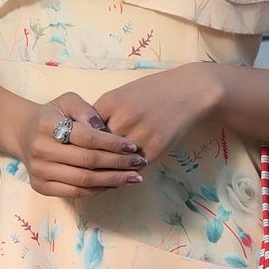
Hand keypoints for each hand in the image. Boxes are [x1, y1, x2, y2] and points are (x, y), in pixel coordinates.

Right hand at [16, 93, 148, 198]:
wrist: (24, 133)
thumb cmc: (53, 116)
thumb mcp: (67, 101)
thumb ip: (85, 109)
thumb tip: (101, 127)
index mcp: (46, 125)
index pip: (87, 138)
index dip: (112, 143)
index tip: (132, 147)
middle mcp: (40, 150)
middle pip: (87, 161)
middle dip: (118, 163)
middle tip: (138, 163)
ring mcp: (39, 171)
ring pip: (83, 180)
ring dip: (112, 180)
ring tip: (132, 177)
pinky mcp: (41, 186)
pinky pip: (75, 192)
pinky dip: (97, 189)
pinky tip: (113, 184)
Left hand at [91, 63, 223, 164]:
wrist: (190, 90)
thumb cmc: (154, 91)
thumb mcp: (123, 94)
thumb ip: (104, 112)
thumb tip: (85, 136)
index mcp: (109, 102)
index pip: (84, 131)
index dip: (80, 144)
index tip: (78, 152)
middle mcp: (122, 119)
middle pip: (97, 149)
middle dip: (91, 160)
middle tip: (86, 171)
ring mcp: (139, 135)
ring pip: (115, 162)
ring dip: (109, 170)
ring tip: (102, 177)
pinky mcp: (156, 148)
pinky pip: (134, 167)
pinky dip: (127, 172)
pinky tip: (124, 175)